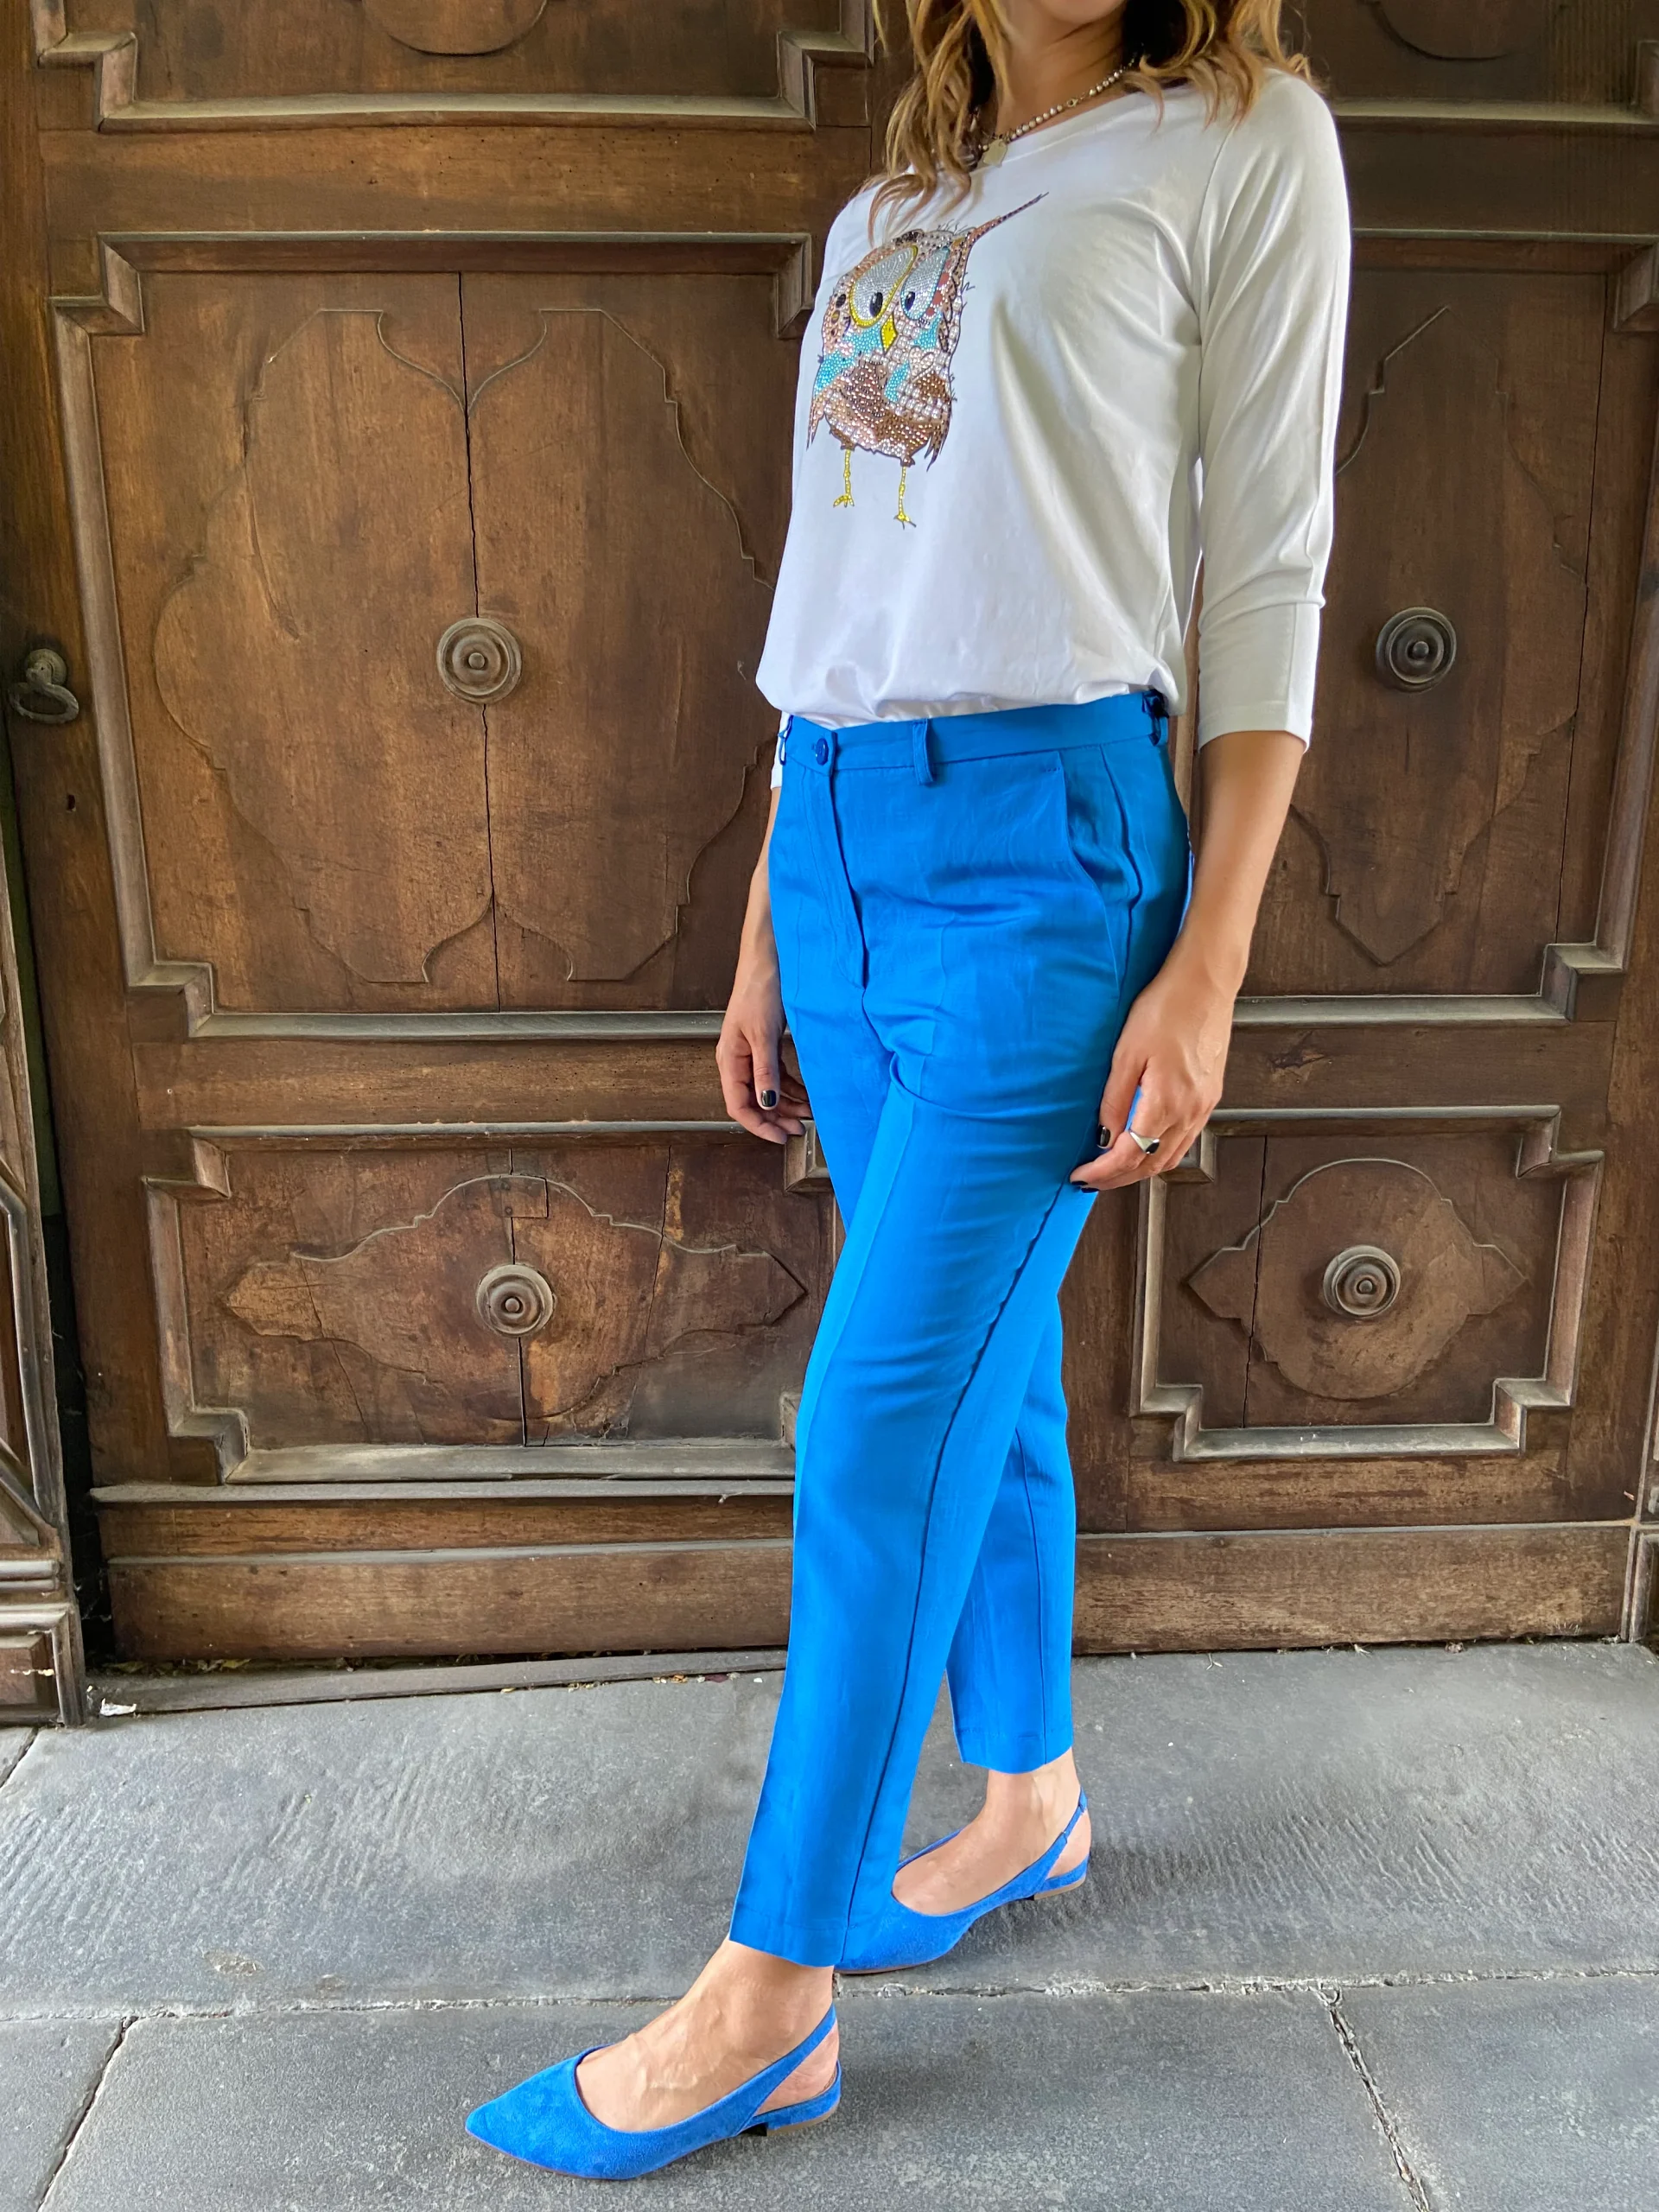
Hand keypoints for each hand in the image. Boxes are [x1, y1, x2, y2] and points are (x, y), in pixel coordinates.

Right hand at [717, 939, 808, 1145]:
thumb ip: (764, 1070)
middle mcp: (737, 1060)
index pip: (738, 1105)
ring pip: (766, 1090)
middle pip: (753, 1102)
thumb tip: (767, 1102)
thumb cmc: (761, 989)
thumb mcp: (764, 1033)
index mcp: (730, 1059)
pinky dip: (790, 1087)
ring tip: (807, 1114)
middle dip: (776, 1118)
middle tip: (800, 1130)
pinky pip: (776, 1075)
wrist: (769, 958)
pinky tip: (806, 1094)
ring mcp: (751, 1053)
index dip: (759, 1125)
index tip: (781, 1137)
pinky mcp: (765, 1044)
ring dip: (786, 1105)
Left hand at [1070, 941, 1234, 1190]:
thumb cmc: (1165, 1008)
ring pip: (1172, 1157)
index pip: (1131, 1156)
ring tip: (1113, 1168)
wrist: (1205, 983)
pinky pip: (1186, 1139)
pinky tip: (1145, 1145)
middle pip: (1153, 1165)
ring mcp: (1205, 1105)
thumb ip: (1115, 1100)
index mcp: (1167, 1103)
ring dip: (1142, 1169)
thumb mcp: (1127, 1053)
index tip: (1080, 1175)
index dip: (1103, 1172)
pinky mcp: (1210, 1096)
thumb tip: (1105, 1137)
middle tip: (1091, 1179)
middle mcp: (1191, 1111)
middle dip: (1120, 1178)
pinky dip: (1161, 1152)